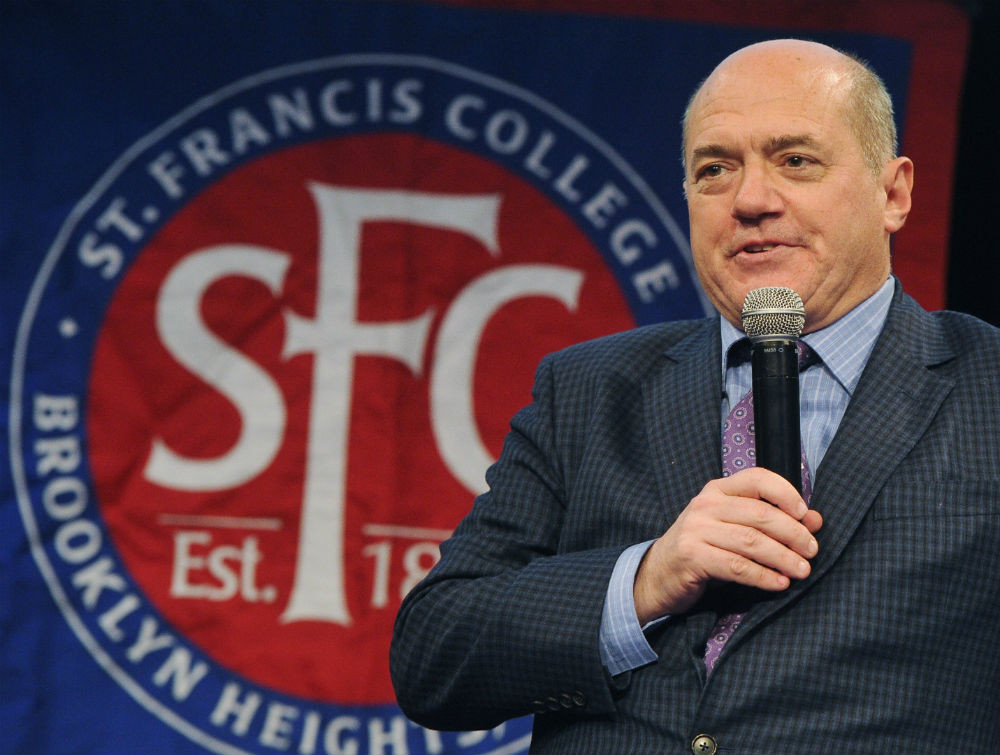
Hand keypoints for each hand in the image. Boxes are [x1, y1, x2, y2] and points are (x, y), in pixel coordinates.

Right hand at [633, 467, 822, 624]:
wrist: (658, 573)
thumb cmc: (703, 548)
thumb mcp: (735, 529)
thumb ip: (773, 521)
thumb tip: (815, 520)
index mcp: (718, 491)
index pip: (757, 479)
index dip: (786, 494)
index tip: (806, 515)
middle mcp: (705, 505)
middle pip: (760, 514)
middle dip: (793, 533)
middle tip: (812, 551)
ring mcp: (696, 529)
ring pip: (751, 541)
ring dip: (783, 558)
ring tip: (802, 571)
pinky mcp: (692, 556)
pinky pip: (736, 566)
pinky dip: (763, 576)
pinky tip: (779, 583)